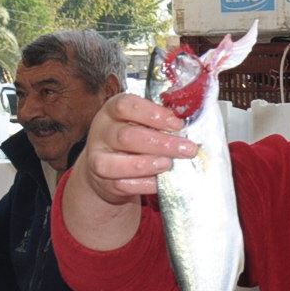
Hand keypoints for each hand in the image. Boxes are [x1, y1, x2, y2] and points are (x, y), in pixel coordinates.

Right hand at [76, 92, 195, 203]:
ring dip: (149, 164)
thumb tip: (191, 121)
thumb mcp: (142, 122)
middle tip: (187, 149)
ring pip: (118, 163)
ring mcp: (99, 158)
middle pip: (127, 136)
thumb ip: (161, 119)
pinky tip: (160, 181)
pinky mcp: (104, 182)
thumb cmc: (134, 139)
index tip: (177, 123)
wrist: (110, 168)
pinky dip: (145, 184)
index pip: (125, 105)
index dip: (153, 113)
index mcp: (112, 111)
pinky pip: (123, 184)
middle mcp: (102, 133)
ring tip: (169, 164)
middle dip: (161, 143)